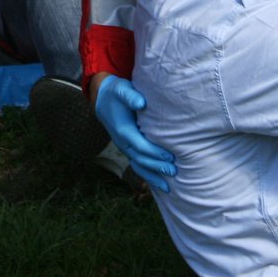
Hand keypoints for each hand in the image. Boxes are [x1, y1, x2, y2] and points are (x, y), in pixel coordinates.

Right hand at [94, 74, 175, 191]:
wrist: (103, 99)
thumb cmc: (117, 93)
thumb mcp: (122, 89)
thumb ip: (131, 96)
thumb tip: (141, 103)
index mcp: (123, 129)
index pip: (140, 145)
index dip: (154, 152)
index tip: (170, 157)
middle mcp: (122, 142)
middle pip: (140, 159)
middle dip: (157, 167)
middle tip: (174, 172)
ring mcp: (124, 147)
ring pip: (138, 166)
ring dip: (152, 177)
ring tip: (168, 187)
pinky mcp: (128, 149)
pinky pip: (137, 166)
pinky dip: (148, 176)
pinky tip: (159, 184)